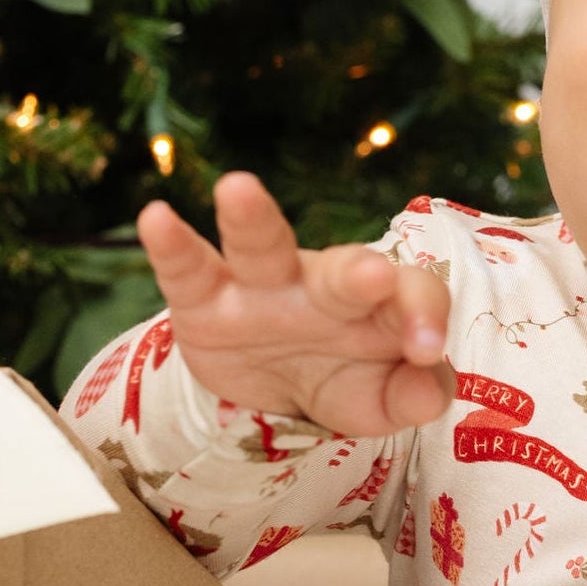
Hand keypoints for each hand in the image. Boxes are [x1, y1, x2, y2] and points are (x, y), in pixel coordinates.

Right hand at [138, 172, 452, 435]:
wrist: (271, 392)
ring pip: (262, 245)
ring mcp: (263, 286)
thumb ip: (412, 395)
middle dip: (358, 273)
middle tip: (375, 275)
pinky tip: (156, 217)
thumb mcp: (379, 399)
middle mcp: (325, 284)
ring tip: (237, 186)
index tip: (427, 351)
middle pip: (345, 268)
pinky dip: (172, 245)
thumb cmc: (343, 378)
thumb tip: (430, 397)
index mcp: (380, 304)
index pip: (415, 294)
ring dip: (252, 217)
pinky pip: (189, 269)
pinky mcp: (207, 300)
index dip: (424, 317)